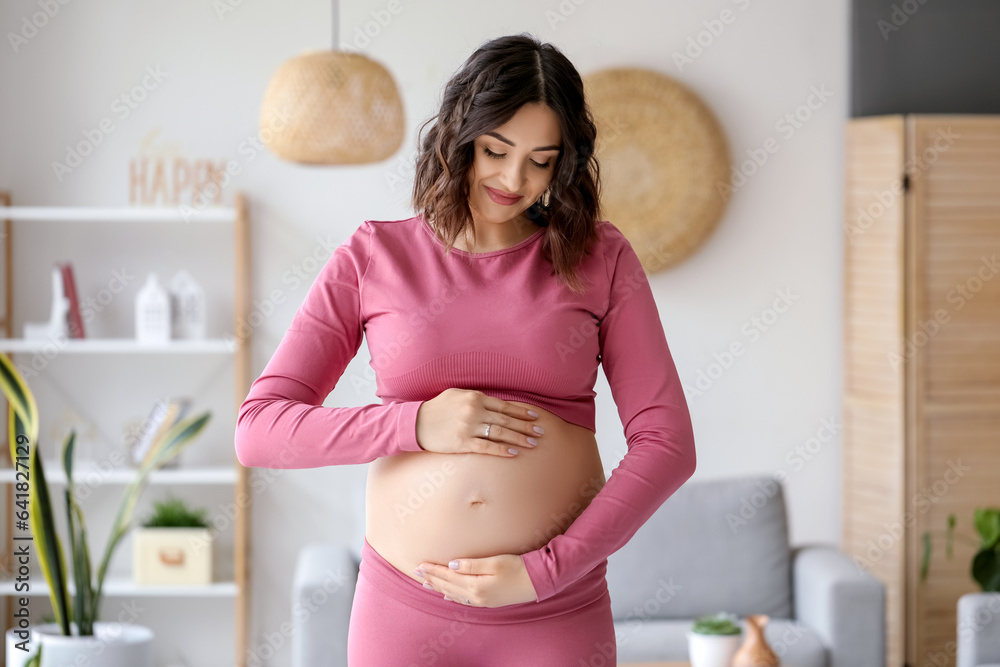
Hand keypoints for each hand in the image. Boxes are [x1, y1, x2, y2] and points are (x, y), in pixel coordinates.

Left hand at [413, 553, 538, 606]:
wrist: (538, 582)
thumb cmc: (518, 568)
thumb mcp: (495, 562)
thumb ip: (472, 564)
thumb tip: (452, 565)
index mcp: (476, 585)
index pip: (448, 576)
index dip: (433, 570)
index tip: (420, 565)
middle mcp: (476, 596)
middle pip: (448, 586)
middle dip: (432, 579)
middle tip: (416, 572)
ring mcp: (482, 601)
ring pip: (454, 595)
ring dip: (439, 588)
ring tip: (426, 583)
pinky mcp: (488, 601)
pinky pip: (464, 601)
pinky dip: (453, 597)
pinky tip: (448, 596)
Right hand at [414, 388, 541, 457]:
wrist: (416, 422)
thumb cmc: (438, 408)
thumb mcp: (457, 394)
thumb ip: (477, 397)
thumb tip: (497, 403)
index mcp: (475, 397)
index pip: (505, 405)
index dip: (522, 411)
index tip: (536, 416)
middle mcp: (474, 411)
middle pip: (506, 420)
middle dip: (526, 426)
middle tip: (541, 432)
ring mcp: (469, 427)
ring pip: (500, 433)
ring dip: (519, 438)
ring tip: (533, 443)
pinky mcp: (463, 443)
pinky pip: (487, 447)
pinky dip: (502, 450)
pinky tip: (514, 452)